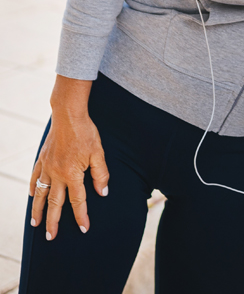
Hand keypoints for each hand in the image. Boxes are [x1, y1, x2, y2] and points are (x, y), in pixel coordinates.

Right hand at [29, 112, 108, 240]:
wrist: (68, 115)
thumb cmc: (86, 132)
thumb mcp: (99, 152)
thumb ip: (101, 174)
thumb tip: (102, 192)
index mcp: (72, 174)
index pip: (78, 200)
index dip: (81, 215)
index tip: (84, 228)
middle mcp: (57, 174)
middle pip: (55, 203)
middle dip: (53, 222)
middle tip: (51, 237)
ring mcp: (46, 167)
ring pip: (40, 194)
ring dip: (38, 210)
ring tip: (35, 224)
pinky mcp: (41, 160)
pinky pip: (34, 178)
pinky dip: (32, 189)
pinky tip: (32, 197)